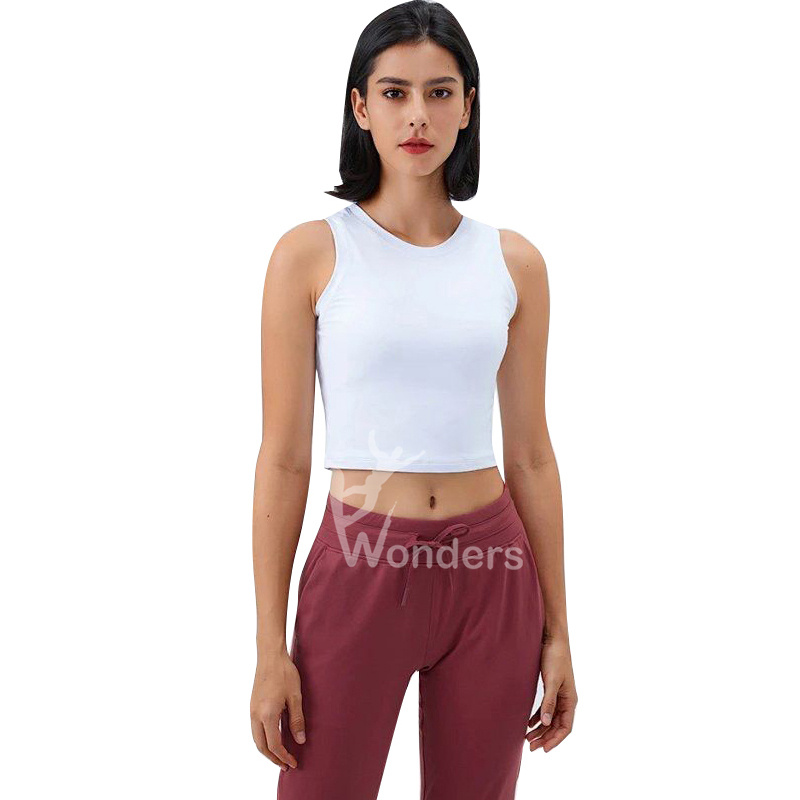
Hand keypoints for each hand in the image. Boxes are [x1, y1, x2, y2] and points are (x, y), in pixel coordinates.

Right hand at [250, 649, 305, 769]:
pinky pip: (255, 729)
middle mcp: (256, 715)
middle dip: (273, 758)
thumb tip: (300, 741)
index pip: (274, 745)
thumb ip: (297, 720)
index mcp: (267, 715)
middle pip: (261, 746)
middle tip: (285, 765)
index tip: (293, 762)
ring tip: (279, 755)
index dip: (284, 756)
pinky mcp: (252, 705)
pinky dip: (263, 739)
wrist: (270, 656)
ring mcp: (252, 710)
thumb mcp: (295, 696)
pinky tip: (273, 737)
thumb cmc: (284, 673)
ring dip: (267, 750)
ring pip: (256, 738)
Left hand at [526, 634, 576, 752]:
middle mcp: (566, 700)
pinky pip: (546, 709)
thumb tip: (546, 723)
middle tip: (531, 748)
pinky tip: (529, 724)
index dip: (555, 740)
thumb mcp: (552, 681)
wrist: (552, 639)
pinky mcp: (551, 689)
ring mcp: (559, 695)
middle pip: (557, 726)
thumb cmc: (555, 658)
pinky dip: (538, 718)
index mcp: (570, 700)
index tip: (544, 750)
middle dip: (546, 737)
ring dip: (541, 729)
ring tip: (528, 739)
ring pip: (550, 719)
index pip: (565, 727)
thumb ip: (549, 702)